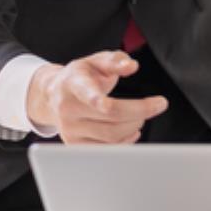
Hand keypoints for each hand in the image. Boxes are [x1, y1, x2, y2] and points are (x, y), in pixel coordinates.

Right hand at [26, 50, 167, 144]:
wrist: (53, 95)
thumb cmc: (81, 77)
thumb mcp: (96, 61)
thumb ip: (115, 60)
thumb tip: (131, 66)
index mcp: (73, 84)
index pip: (87, 93)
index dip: (97, 99)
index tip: (106, 103)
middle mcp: (68, 109)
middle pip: (110, 117)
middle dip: (140, 112)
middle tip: (157, 105)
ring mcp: (70, 130)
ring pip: (110, 137)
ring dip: (134, 126)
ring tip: (141, 116)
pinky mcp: (74, 145)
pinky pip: (105, 151)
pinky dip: (125, 142)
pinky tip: (132, 131)